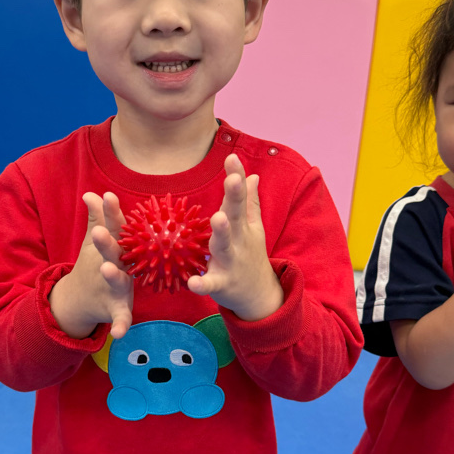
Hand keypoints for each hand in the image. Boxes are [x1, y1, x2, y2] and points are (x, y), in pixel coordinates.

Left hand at [49, 192, 133, 338]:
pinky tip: (119, 334)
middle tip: (99, 231)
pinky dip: (122, 325)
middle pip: (116, 252)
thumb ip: (96, 219)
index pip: (116, 228)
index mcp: (118, 248)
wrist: (94, 299)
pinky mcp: (119, 309)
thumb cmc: (100, 264)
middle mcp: (124, 266)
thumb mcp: (97, 243)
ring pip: (119, 281)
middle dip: (108, 243)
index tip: (107, 196)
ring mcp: (122, 288)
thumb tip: (90, 194)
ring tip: (106, 268)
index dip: (112, 213)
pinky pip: (122, 317)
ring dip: (113, 276)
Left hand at [187, 154, 283, 319]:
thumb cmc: (250, 256)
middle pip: (235, 216)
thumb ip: (250, 202)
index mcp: (243, 225)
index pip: (240, 197)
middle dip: (234, 198)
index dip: (236, 177)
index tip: (231, 157)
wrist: (260, 297)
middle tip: (232, 180)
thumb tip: (251, 174)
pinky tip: (193, 282)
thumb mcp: (253, 229)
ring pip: (224, 246)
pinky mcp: (222, 284)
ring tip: (217, 219)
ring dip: (221, 233)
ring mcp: (231, 262)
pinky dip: (202, 283)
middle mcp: (239, 240)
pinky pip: (210, 284)